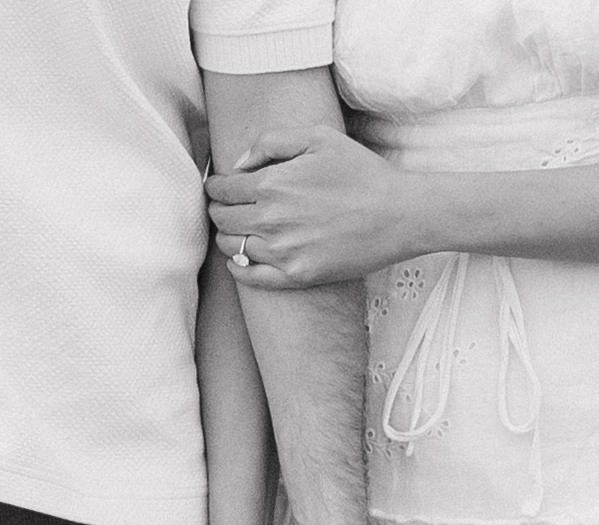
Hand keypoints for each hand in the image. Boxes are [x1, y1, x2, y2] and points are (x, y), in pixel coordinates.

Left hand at [206, 125, 415, 288]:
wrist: (398, 215)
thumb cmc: (362, 173)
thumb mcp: (319, 138)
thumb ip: (271, 143)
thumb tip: (238, 164)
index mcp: (271, 184)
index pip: (222, 189)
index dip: (215, 186)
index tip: (218, 187)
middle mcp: (270, 220)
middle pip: (221, 218)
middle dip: (219, 210)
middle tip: (226, 208)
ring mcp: (282, 252)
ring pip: (231, 247)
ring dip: (228, 237)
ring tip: (238, 231)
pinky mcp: (296, 276)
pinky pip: (249, 276)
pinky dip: (237, 267)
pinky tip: (240, 260)